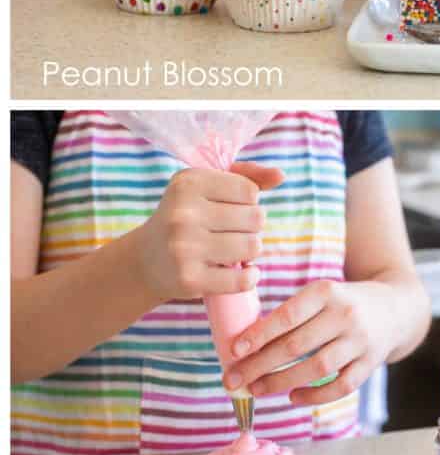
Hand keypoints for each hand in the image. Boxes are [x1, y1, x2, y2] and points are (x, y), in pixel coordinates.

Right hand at [134, 162, 283, 300]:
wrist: (145, 261)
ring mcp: (185, 248)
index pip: (250, 191)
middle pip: (256, 218)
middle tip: (232, 233)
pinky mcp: (190, 279)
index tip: (230, 209)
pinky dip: (250, 277)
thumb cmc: (186, 217)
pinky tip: (240, 272)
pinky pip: (243, 279)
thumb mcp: (207, 187)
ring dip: (250, 250)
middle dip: (251, 227)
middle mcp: (183, 214)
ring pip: (253, 246)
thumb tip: (280, 175)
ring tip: (232, 250)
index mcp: (188, 183)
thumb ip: (247, 176)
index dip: (248, 202)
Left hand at [223, 280, 395, 404]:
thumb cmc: (345, 302)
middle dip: (260, 365)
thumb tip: (245, 342)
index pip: (288, 315)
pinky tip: (293, 398)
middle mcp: (346, 314)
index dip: (259, 335)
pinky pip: (340, 385)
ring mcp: (361, 341)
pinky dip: (314, 396)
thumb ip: (292, 312)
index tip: (234, 351)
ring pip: (316, 368)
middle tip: (232, 380)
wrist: (396, 307)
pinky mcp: (371, 363)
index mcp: (328, 291)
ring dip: (281, 382)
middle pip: (297, 345)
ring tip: (256, 389)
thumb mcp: (322, 293)